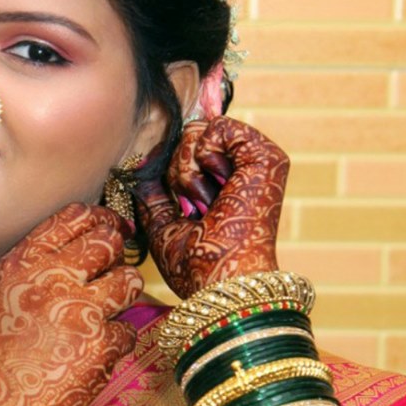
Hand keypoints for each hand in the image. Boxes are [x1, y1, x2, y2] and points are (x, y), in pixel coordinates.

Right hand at [0, 204, 144, 405]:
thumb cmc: (1, 355)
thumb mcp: (7, 295)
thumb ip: (42, 264)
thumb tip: (98, 237)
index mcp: (22, 263)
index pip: (75, 216)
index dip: (101, 220)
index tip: (110, 231)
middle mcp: (48, 279)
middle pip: (107, 242)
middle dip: (116, 257)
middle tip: (111, 275)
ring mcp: (76, 311)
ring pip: (128, 280)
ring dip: (124, 297)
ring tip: (103, 316)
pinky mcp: (99, 345)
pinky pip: (129, 330)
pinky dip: (116, 344)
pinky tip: (93, 356)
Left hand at [135, 116, 288, 298]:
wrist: (220, 278)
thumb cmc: (196, 266)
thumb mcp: (165, 227)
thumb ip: (155, 200)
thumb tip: (140, 175)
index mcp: (227, 187)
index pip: (195, 149)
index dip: (177, 159)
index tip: (174, 191)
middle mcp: (244, 171)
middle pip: (191, 137)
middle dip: (179, 173)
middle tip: (194, 205)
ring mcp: (257, 162)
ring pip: (200, 131)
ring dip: (187, 170)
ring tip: (205, 201)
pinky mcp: (265, 155)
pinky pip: (217, 127)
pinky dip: (201, 155)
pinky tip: (214, 186)